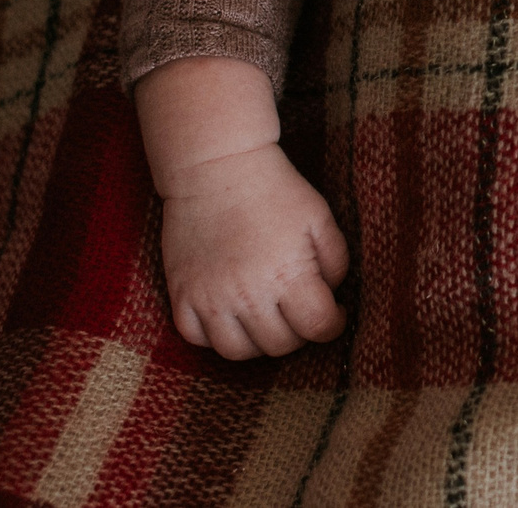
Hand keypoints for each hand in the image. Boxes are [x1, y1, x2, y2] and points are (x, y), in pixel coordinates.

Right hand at [156, 142, 348, 358]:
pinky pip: (195, 338)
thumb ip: (336, 262)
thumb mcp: (320, 217)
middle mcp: (247, 294)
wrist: (216, 166)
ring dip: (257, 342)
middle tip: (298, 311)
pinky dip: (214, 335)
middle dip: (298, 333)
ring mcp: (210, 297)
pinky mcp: (181, 293)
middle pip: (279, 346)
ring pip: (237, 352)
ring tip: (266, 318)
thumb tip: (332, 296)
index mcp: (288, 274)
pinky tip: (230, 314)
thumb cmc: (274, 189)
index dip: (333, 325)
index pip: (318, 328)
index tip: (332, 313)